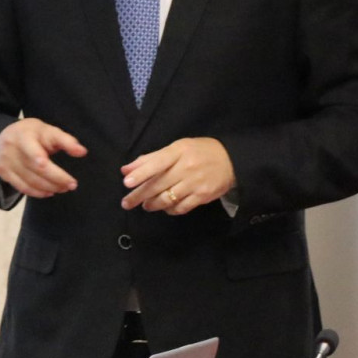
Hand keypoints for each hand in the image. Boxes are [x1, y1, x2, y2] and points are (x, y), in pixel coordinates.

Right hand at [0, 118, 87, 197]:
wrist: (2, 135)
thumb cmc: (32, 133)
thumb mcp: (47, 130)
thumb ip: (65, 140)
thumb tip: (82, 152)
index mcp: (24, 136)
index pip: (37, 155)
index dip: (51, 169)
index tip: (69, 179)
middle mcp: (12, 149)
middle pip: (37, 170)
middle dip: (57, 180)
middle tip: (72, 185)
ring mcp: (5, 162)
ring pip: (30, 181)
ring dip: (50, 188)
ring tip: (63, 188)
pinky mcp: (3, 173)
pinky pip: (22, 188)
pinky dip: (38, 193)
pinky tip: (49, 192)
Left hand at [120, 137, 234, 214]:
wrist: (232, 160)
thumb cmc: (199, 151)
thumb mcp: (177, 148)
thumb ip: (151, 158)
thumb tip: (126, 170)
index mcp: (179, 151)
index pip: (157, 163)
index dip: (141, 173)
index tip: (126, 182)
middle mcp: (186, 167)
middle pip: (158, 184)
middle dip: (139, 195)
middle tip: (126, 203)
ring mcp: (195, 183)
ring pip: (168, 198)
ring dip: (152, 204)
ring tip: (145, 206)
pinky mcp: (203, 196)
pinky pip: (181, 207)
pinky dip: (169, 210)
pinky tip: (164, 208)